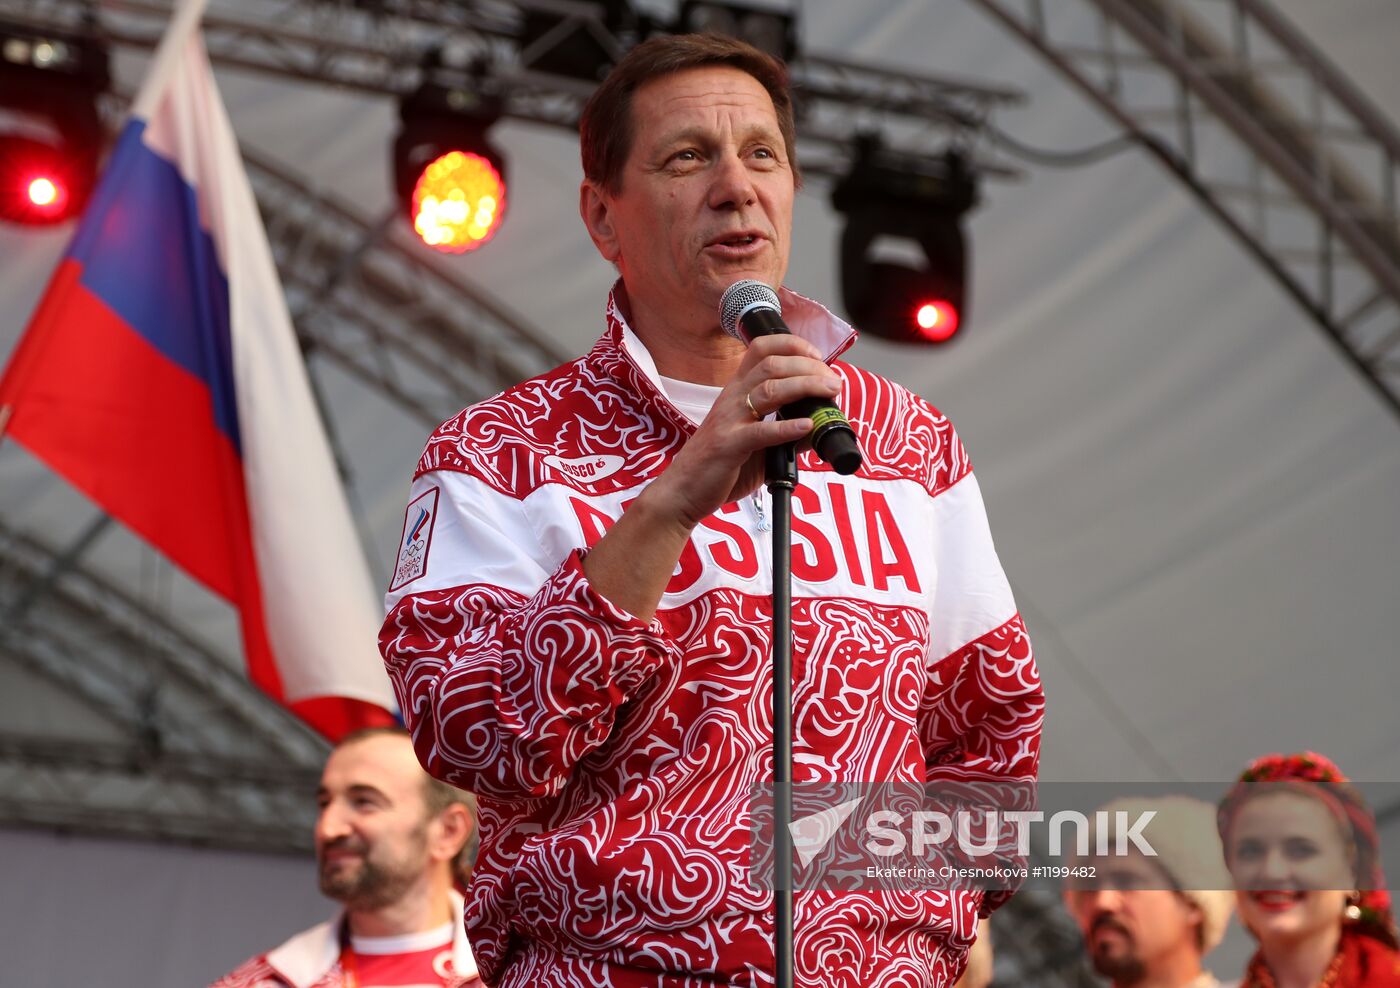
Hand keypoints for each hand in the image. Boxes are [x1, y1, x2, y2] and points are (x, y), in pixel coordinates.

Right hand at [581, 334, 840, 621]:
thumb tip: (816, 430)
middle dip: (808, 366)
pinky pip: (760, 432)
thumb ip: (784, 435)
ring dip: (805, 386)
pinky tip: (807, 427)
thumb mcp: (754, 444)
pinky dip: (787, 428)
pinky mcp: (728, 447)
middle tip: (832, 380)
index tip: (816, 355)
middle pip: (772, 364)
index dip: (792, 345)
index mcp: (736, 392)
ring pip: (769, 389)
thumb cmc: (717, 466)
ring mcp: (728, 421)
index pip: (761, 349)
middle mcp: (731, 399)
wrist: (681, 492)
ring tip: (828, 391)